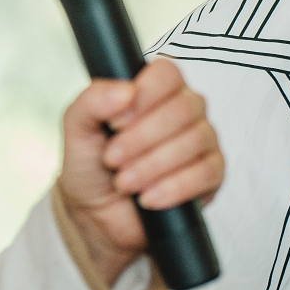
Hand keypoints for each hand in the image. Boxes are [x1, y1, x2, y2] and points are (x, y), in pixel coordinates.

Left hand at [57, 59, 223, 286]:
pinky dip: (174, 187)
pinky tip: (149, 197)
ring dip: (153, 165)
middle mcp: (184, 109)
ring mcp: (202, 140)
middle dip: (142, 138)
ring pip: (195, 140)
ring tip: (125, 182)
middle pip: (183, 107)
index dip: (143, 97)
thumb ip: (92, 101)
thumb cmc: (91, 167)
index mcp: (154, 90)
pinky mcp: (212, 173)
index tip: (115, 123)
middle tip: (114, 159)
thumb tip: (125, 90)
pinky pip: (207, 172)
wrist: (98, 217)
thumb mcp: (77, 129)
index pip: (167, 73)